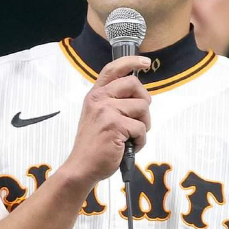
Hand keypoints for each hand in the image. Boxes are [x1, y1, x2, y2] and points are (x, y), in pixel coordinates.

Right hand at [64, 55, 151, 186]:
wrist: (82, 166)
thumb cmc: (93, 145)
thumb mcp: (98, 116)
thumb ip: (113, 103)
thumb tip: (139, 96)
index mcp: (96, 95)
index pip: (113, 69)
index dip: (131, 61)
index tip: (145, 63)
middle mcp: (100, 99)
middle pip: (135, 85)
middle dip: (144, 101)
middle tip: (140, 118)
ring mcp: (107, 111)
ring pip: (142, 107)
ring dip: (143, 125)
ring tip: (132, 136)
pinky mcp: (115, 126)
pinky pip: (141, 128)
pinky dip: (140, 141)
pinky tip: (129, 146)